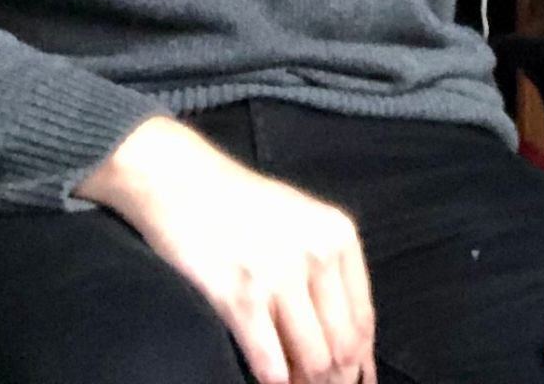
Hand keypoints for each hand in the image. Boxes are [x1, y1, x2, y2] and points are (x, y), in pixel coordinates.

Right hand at [77, 116, 376, 383]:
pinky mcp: (239, 295)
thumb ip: (329, 275)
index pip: (363, 320)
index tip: (353, 380)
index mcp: (338, 235)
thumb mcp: (302, 223)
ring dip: (304, 383)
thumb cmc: (238, 204)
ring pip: (313, 359)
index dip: (359, 362)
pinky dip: (273, 380)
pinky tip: (269, 380)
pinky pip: (269, 360)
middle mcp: (316, 254)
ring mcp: (278, 275)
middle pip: (343, 345)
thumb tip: (352, 345)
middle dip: (334, 379)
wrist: (180, 181)